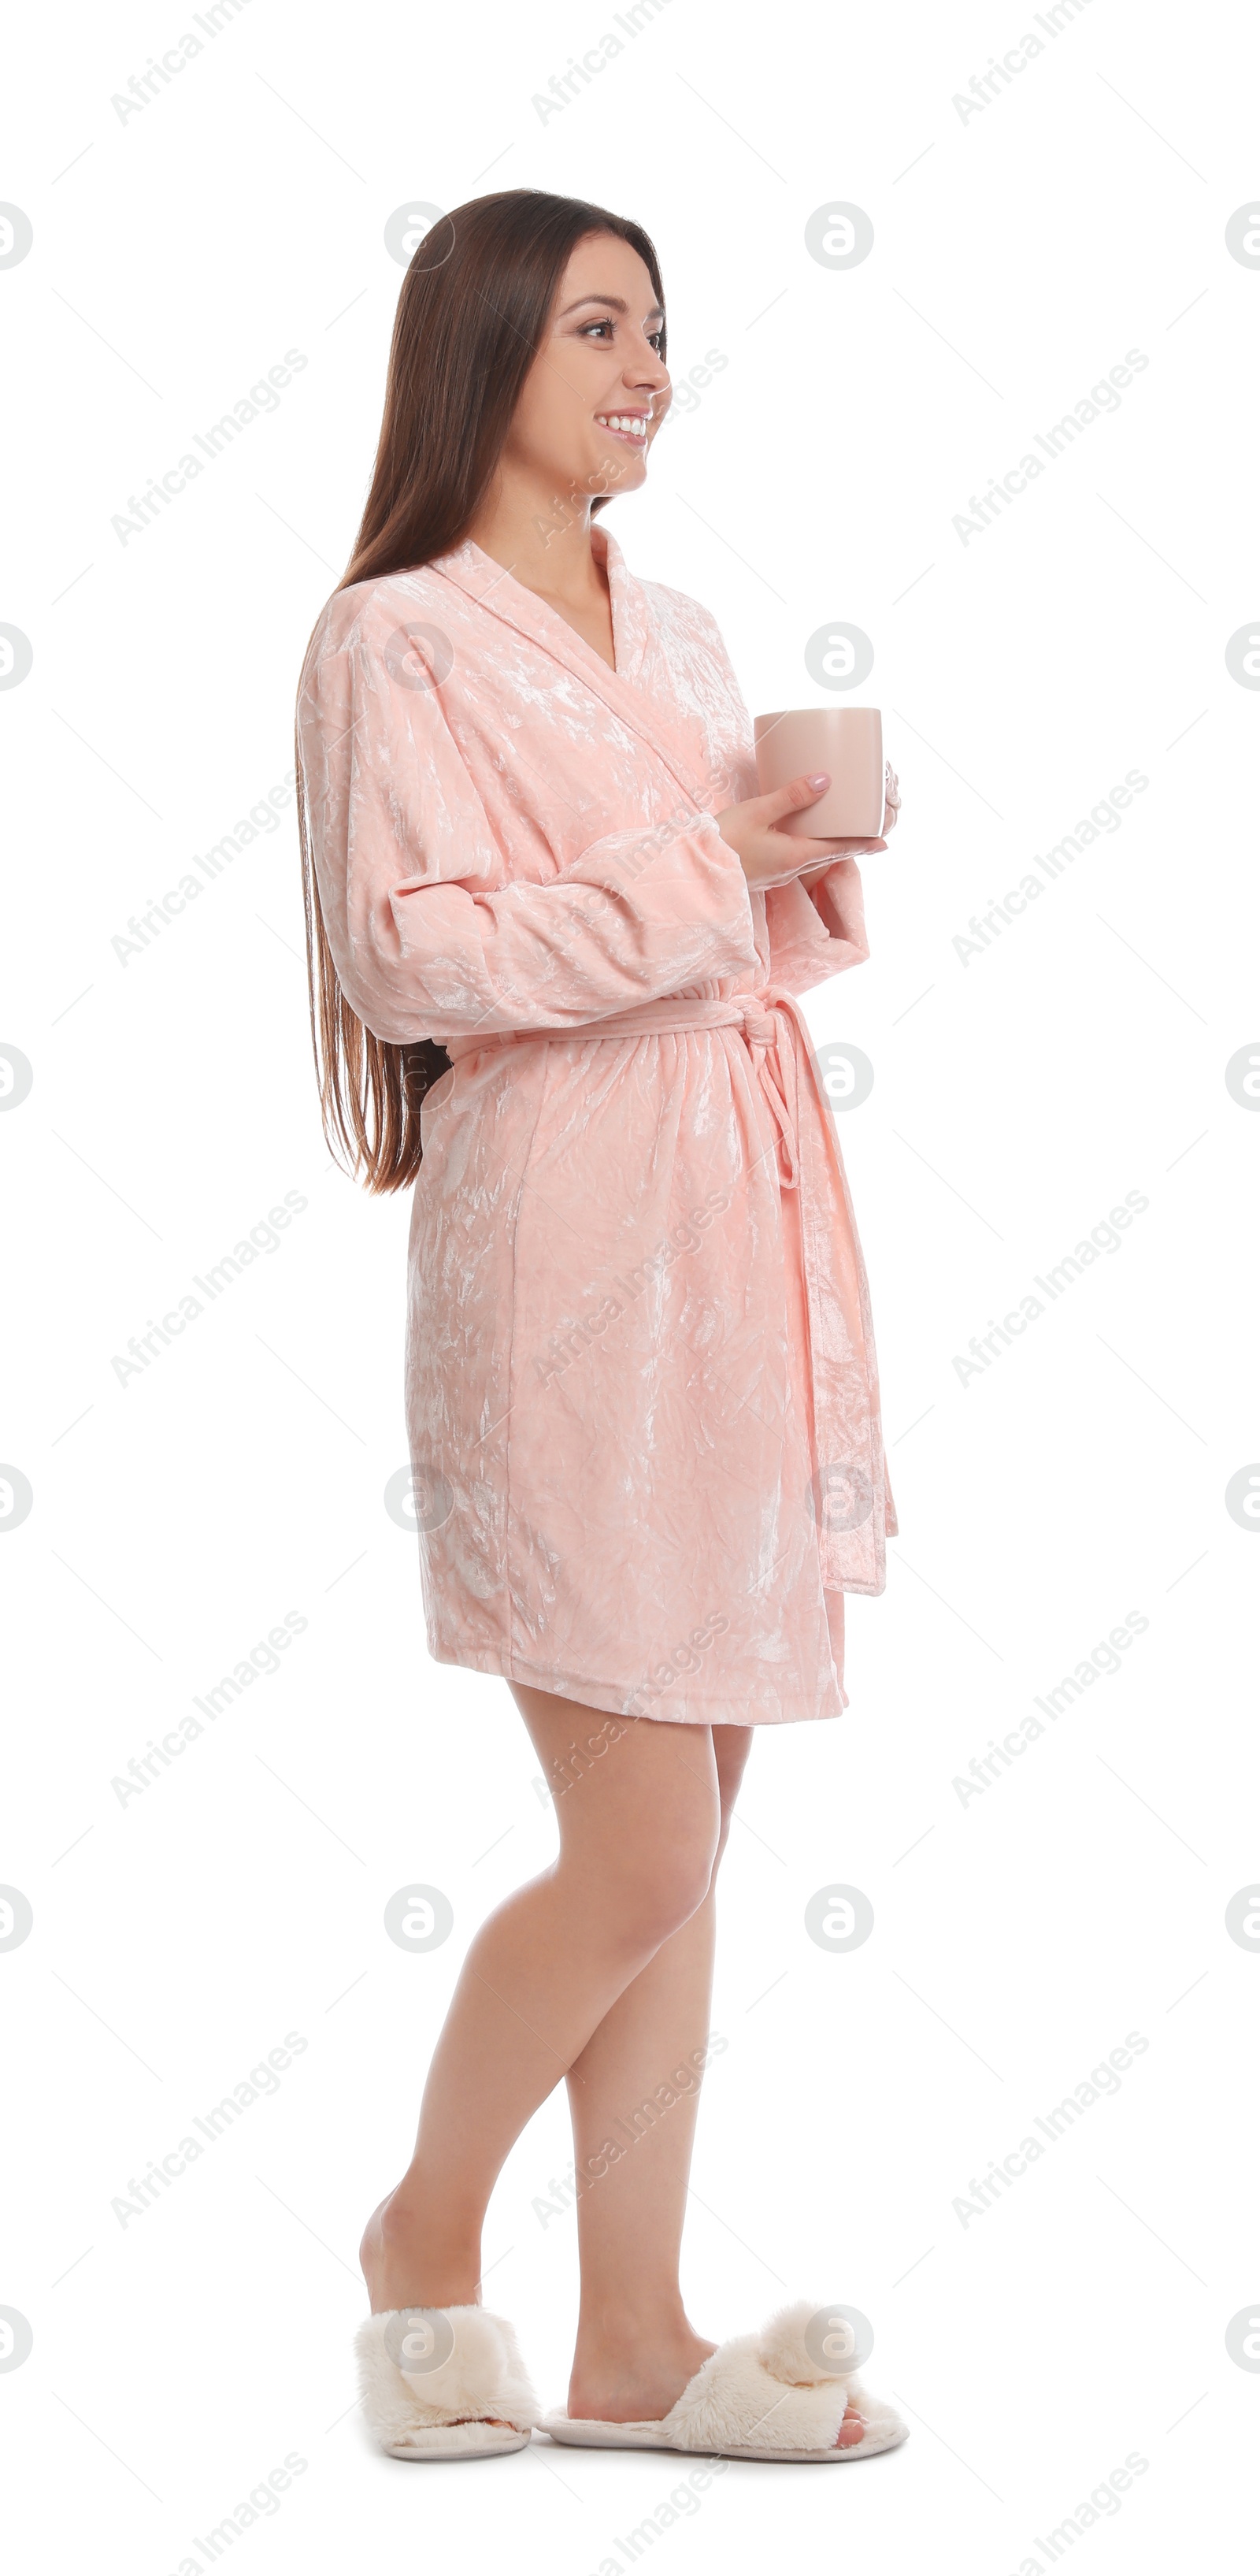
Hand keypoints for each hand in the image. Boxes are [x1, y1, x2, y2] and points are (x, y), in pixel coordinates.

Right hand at [716, 773, 886, 893]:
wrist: (691, 875)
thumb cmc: (722, 843)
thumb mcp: (757, 812)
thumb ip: (791, 796)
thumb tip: (825, 780)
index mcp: (795, 855)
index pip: (838, 849)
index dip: (863, 845)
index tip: (885, 843)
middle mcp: (790, 870)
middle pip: (827, 855)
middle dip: (848, 846)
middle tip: (868, 836)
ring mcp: (775, 875)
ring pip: (809, 859)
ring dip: (826, 847)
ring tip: (837, 834)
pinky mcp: (761, 874)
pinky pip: (792, 860)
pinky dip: (805, 849)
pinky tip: (798, 838)